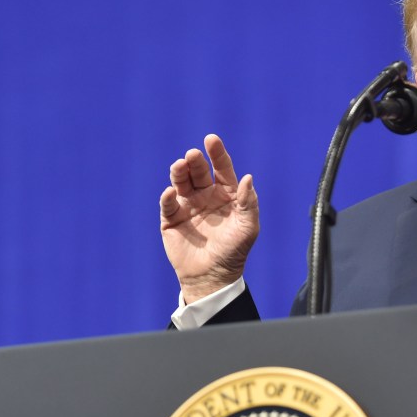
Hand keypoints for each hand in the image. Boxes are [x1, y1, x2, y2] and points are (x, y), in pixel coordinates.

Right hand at [161, 134, 259, 302]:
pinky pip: (168, 204)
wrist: (212, 277)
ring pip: (181, 182)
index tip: (211, 140)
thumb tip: (248, 177)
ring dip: (179, 172)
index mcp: (226, 194)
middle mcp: (205, 195)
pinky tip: (171, 194)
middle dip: (195, 160)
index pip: (222, 168)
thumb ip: (248, 203)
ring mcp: (188, 205)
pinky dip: (168, 197)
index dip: (217, 153)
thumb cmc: (234, 252)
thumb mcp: (247, 228)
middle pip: (199, 171)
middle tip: (192, 155)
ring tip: (180, 166)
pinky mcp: (171, 219)